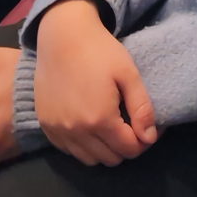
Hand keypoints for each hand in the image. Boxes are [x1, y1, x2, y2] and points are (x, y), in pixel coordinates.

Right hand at [34, 0, 157, 166]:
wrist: (61, 37)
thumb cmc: (100, 51)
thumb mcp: (128, 75)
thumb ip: (141, 109)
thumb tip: (150, 138)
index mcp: (100, 119)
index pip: (130, 149)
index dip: (144, 141)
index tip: (148, 125)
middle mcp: (76, 131)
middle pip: (111, 158)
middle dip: (126, 146)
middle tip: (131, 125)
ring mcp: (58, 130)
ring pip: (90, 159)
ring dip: (105, 149)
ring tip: (111, 126)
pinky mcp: (46, 126)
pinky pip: (69, 151)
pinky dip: (83, 146)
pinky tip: (90, 126)